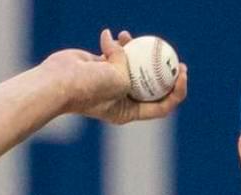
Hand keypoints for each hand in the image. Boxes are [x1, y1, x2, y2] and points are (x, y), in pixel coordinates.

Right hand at [42, 29, 188, 125]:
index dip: (176, 91)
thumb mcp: (118, 80)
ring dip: (135, 51)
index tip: (181, 73)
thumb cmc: (89, 88)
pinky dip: (114, 45)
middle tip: (173, 56)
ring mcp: (111, 83)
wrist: (58, 82)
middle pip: (150, 85)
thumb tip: (123, 46)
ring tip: (131, 37)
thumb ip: (128, 65)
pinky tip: (112, 36)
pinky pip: (114, 55)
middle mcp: (122, 99)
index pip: (161, 105)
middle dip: (163, 69)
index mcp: (129, 112)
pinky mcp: (100, 69)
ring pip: (132, 66)